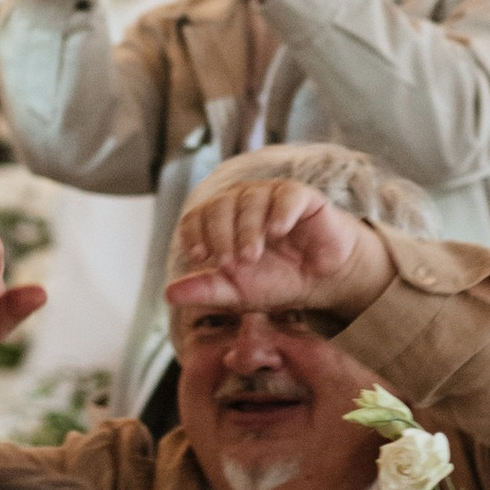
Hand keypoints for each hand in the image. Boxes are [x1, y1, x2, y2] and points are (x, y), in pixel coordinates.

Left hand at [164, 179, 388, 323]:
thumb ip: (205, 290)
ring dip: (248, 229)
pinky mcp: (301, 197)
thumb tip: (169, 294)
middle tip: (232, 264)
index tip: (201, 258)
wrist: (320, 280)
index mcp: (221, 220)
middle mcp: (242, 202)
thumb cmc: (276, 280)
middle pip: (220, 205)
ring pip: (250, 199)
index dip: (194, 234)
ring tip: (252, 257)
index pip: (196, 216)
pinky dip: (279, 212)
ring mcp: (271, 195)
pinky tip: (277, 232)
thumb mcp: (237, 292)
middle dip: (222, 236)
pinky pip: (286, 195)